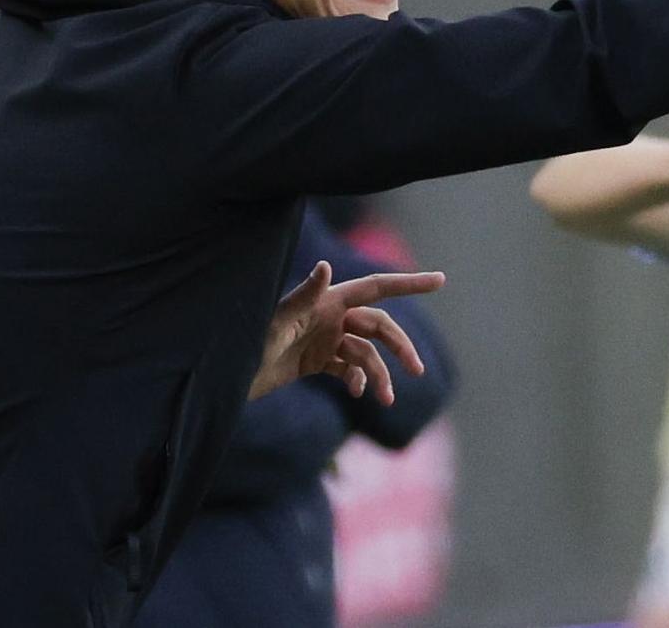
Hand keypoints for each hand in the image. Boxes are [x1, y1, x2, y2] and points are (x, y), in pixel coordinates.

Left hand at [251, 261, 443, 403]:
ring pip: (368, 353)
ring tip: (386, 401)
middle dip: (401, 348)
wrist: (228, 377)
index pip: (377, 288)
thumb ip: (303, 295)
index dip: (409, 284)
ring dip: (381, 375)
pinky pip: (350, 369)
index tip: (440, 281)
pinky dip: (359, 381)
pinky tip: (358, 394)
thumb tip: (325, 267)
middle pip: (380, 327)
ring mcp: (326, 339)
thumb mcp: (277, 322)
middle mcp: (331, 317)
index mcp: (328, 301)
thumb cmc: (249, 343)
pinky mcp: (318, 360)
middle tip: (418, 372)